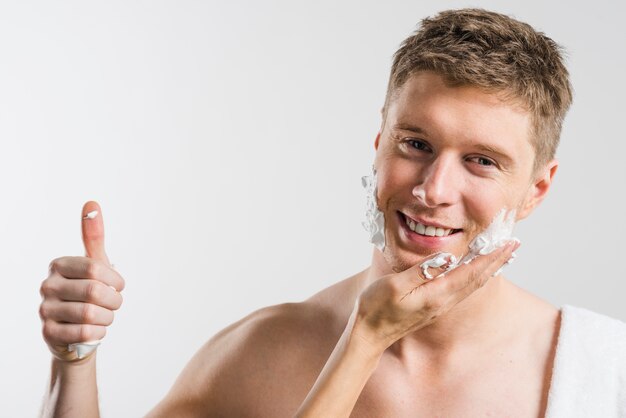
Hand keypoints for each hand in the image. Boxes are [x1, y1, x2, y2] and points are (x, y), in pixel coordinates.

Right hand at [39, 201, 124, 361]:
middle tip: (114, 304)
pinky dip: (99, 332)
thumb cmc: (88, 292)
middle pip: (95, 292)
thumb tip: (92, 203)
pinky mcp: (49, 333)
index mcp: (59, 265)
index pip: (95, 269)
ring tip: (105, 317)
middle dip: (114, 301)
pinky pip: (85, 333)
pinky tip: (97, 329)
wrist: (77, 332)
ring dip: (107, 318)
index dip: (115, 280)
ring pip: (91, 314)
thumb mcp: (94, 264)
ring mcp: (45, 310)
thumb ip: (94, 236)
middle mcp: (47, 285)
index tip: (118, 286)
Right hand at [352, 240, 519, 351]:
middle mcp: (443, 301)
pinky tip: (476, 272)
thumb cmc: (376, 307)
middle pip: (477, 279)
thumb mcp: (396, 285)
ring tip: (503, 256)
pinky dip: (475, 276)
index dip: (491, 257)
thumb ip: (423, 270)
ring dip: (489, 269)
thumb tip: (448, 257)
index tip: (508, 243)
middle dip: (497, 261)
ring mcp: (440, 306)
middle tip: (514, 245)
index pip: (471, 272)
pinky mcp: (434, 306)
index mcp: (436, 294)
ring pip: (472, 285)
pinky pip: (462, 288)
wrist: (369, 334)